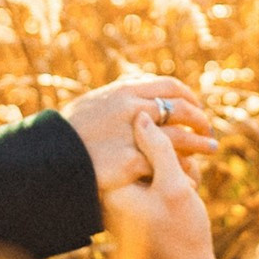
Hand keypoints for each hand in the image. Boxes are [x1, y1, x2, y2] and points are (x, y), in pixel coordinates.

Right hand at [63, 73, 217, 192]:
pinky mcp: (129, 161)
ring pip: (179, 137)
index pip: (168, 85)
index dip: (188, 96)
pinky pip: (166, 165)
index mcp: (123, 90)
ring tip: (210, 148)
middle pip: (180, 109)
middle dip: (199, 118)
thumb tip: (135, 85)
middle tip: (208, 128)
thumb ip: (117, 96)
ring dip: (200, 143)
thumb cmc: (67, 135)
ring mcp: (131, 135)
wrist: (48, 160)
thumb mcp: (91, 105)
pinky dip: (181, 167)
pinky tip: (190, 173)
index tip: (195, 106)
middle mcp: (131, 108)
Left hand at [104, 113, 220, 258]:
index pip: (129, 140)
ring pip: (149, 155)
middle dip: (172, 160)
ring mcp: (121, 191)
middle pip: (137, 145)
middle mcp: (110, 186)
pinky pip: (153, 170)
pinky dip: (173, 175)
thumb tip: (143, 115)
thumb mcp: (173, 187)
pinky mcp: (133, 194)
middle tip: (182, 187)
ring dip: (176, 166)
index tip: (175, 177)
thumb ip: (159, 149)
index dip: (164, 149)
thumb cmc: (182, 231)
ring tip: (185, 192)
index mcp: (111, 184)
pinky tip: (182, 192)